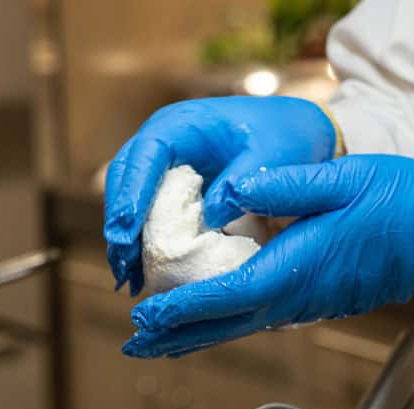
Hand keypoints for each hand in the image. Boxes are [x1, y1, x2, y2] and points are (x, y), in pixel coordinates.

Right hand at [104, 96, 336, 294]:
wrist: (295, 137)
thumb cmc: (285, 139)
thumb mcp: (271, 156)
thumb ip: (242, 182)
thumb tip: (210, 217)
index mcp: (183, 124)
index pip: (145, 154)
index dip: (131, 192)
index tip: (125, 231)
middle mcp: (164, 143)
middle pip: (124, 178)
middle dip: (118, 222)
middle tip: (122, 264)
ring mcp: (162, 166)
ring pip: (127, 199)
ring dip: (124, 240)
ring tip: (127, 279)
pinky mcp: (169, 190)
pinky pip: (144, 215)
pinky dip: (140, 244)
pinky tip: (140, 276)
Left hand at [123, 155, 413, 357]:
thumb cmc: (398, 204)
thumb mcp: (340, 178)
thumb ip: (284, 185)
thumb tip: (231, 190)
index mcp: (295, 268)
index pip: (225, 295)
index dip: (181, 308)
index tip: (144, 316)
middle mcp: (295, 297)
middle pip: (223, 326)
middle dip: (174, 336)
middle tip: (133, 345)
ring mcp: (304, 305)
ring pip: (238, 328)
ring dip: (194, 336)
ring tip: (157, 342)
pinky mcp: (313, 301)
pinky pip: (257, 320)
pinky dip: (223, 326)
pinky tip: (208, 322)